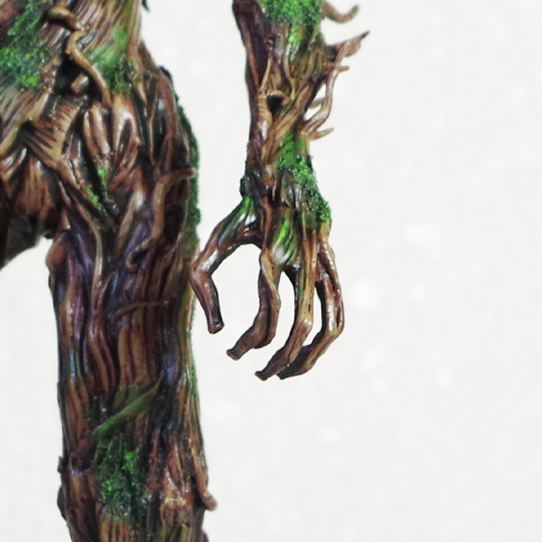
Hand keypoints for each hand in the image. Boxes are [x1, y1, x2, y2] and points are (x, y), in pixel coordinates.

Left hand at [190, 152, 343, 379]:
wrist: (285, 166)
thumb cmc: (243, 208)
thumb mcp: (215, 238)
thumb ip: (204, 283)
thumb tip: (215, 331)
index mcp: (271, 252)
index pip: (267, 315)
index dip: (248, 343)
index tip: (230, 352)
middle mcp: (302, 260)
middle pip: (299, 327)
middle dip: (277, 360)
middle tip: (257, 375)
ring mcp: (323, 262)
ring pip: (328, 325)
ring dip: (308, 357)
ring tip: (284, 374)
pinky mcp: (332, 263)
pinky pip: (337, 309)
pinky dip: (325, 337)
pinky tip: (305, 352)